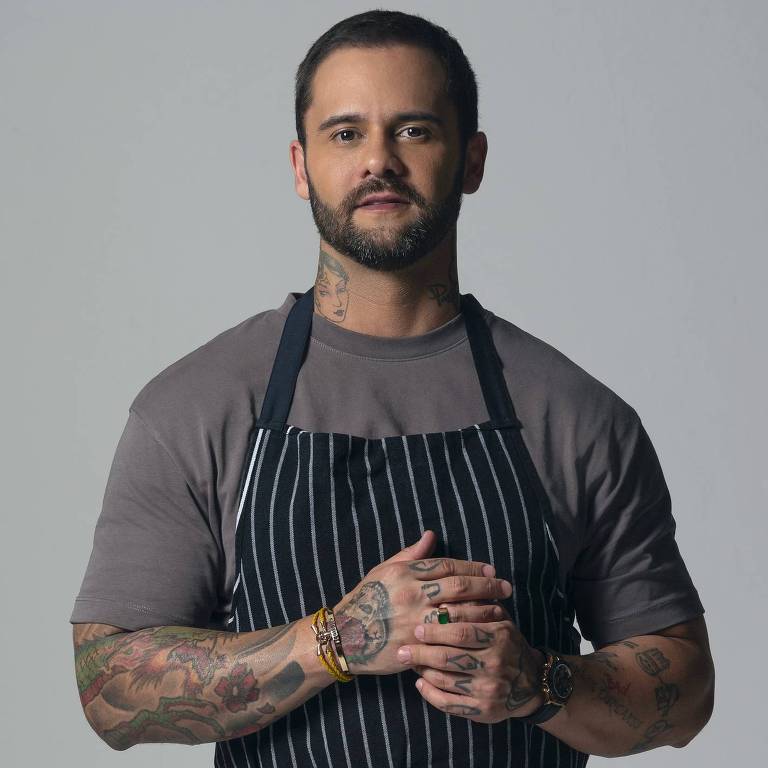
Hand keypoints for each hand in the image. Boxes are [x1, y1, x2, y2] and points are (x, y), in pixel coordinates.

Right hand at [332, 530, 512, 675]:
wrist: (344, 635)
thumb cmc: (365, 598)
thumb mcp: (384, 570)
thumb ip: (410, 554)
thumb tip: (431, 535)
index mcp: (405, 573)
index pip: (448, 566)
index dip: (473, 567)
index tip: (491, 570)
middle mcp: (412, 594)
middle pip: (459, 587)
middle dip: (487, 586)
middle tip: (506, 587)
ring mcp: (415, 620)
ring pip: (459, 612)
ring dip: (484, 610)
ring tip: (501, 609)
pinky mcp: (415, 644)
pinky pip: (448, 639)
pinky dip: (468, 635)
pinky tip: (482, 633)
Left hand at [399, 603, 546, 723]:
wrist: (531, 683)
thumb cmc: (506, 643)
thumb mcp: (499, 619)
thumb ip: (476, 605)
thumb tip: (445, 595)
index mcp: (500, 636)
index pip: (461, 630)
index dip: (435, 629)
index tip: (416, 627)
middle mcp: (496, 664)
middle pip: (448, 656)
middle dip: (421, 652)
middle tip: (403, 648)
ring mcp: (489, 690)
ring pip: (444, 679)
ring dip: (422, 670)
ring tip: (409, 661)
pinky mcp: (483, 711)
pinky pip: (448, 703)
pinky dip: (429, 693)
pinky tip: (420, 682)